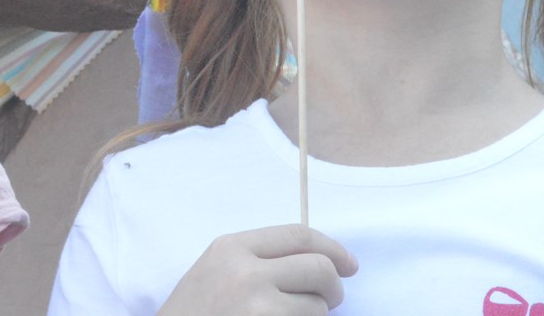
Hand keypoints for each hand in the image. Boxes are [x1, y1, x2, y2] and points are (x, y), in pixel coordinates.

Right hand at [157, 224, 357, 315]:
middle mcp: (246, 272)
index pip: (299, 235)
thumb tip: (319, 261)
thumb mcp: (215, 270)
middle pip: (318, 268)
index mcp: (232, 247)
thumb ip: (257, 258)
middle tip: (330, 302)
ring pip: (318, 308)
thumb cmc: (193, 314)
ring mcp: (258, 308)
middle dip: (333, 288)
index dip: (333, 249)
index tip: (349, 265)